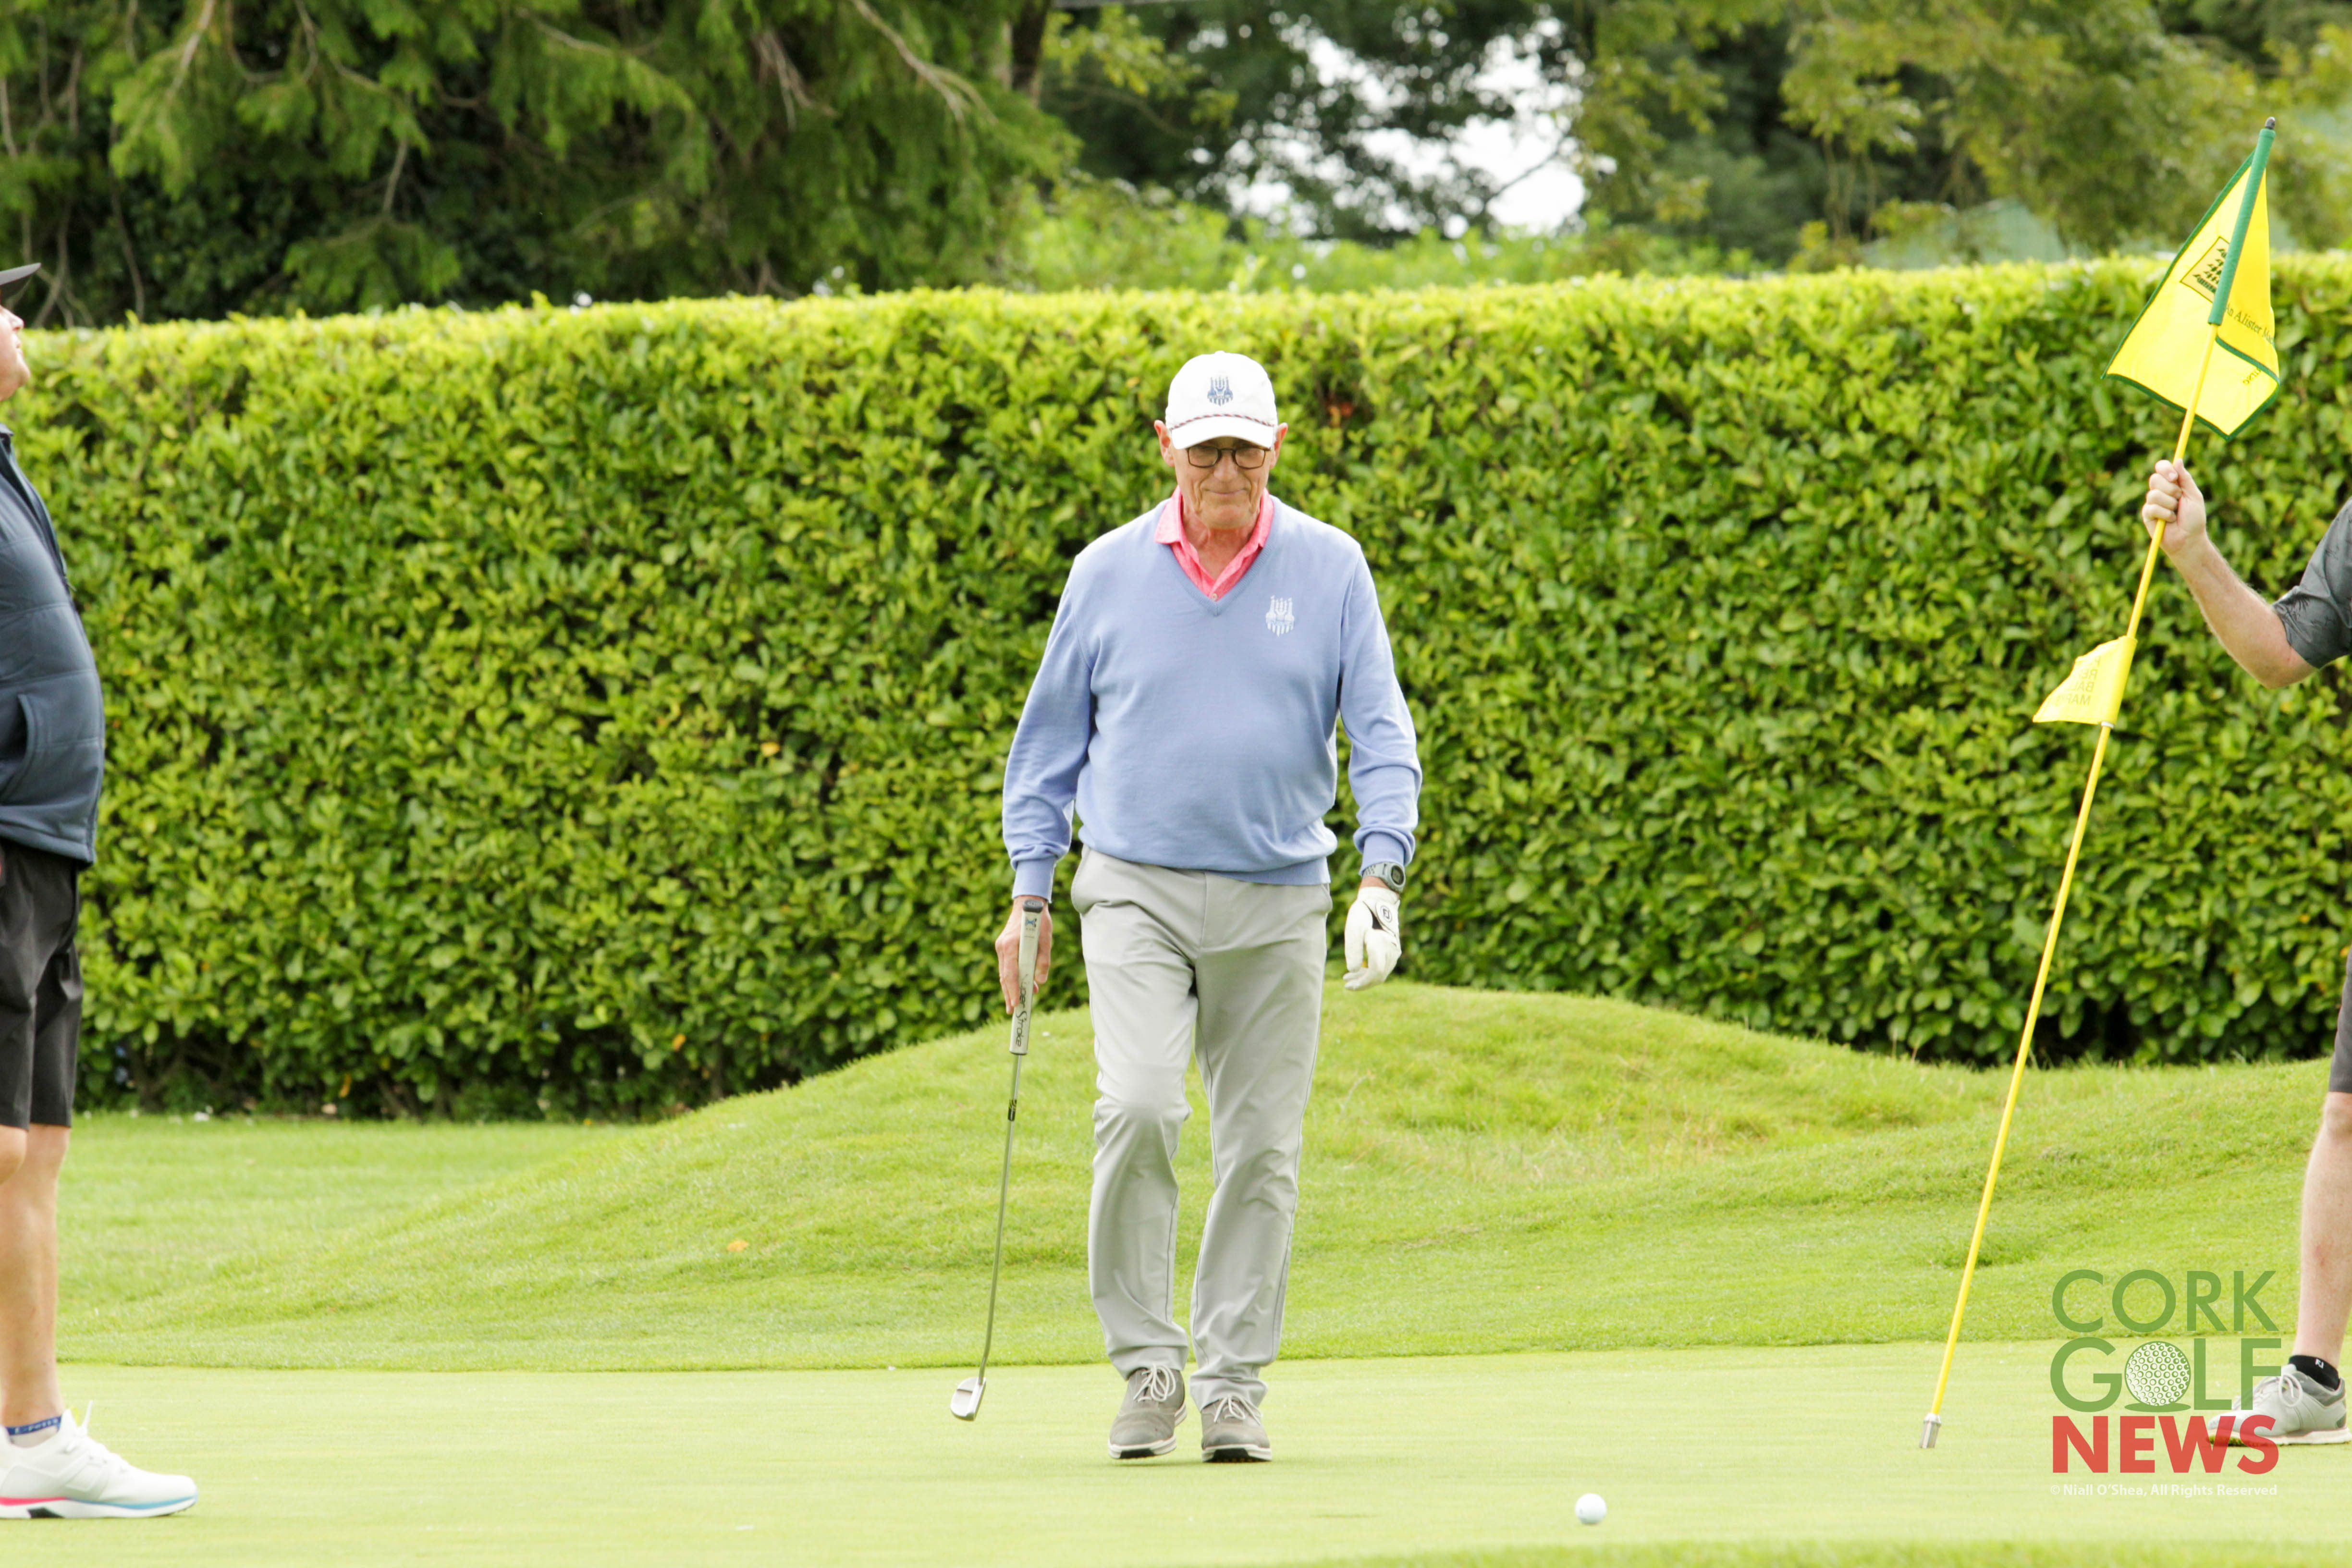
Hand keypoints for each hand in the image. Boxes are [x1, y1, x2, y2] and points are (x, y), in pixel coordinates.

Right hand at [994, 898, 1051, 1013]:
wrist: (1028, 902)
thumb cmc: (1038, 919)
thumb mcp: (1046, 938)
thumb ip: (1044, 959)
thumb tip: (1041, 980)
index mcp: (1010, 945)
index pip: (1010, 973)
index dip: (1013, 990)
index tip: (1016, 1003)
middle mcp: (1002, 947)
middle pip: (1004, 976)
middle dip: (1009, 995)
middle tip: (1013, 1011)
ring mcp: (1001, 947)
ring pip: (1004, 973)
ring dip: (1010, 988)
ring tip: (1016, 1004)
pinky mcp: (1004, 947)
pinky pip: (1007, 966)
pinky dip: (1013, 978)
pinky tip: (1021, 986)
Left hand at [1343, 882, 1400, 990]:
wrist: (1377, 901)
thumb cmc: (1363, 913)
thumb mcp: (1354, 929)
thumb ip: (1353, 949)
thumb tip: (1353, 970)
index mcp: (1381, 945)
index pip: (1376, 973)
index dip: (1362, 983)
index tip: (1347, 985)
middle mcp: (1391, 951)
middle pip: (1379, 976)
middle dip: (1362, 983)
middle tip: (1346, 984)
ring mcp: (1394, 952)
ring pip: (1382, 973)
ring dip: (1365, 978)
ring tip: (1348, 978)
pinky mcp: (1393, 951)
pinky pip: (1384, 967)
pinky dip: (1371, 972)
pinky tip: (1358, 971)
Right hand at [2143, 459, 2207, 554]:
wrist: (2189, 539)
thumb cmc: (2194, 519)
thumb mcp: (2194, 495)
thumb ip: (2185, 478)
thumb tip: (2178, 460)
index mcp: (2172, 484)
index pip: (2161, 468)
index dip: (2165, 469)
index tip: (2174, 477)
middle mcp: (2160, 491)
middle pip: (2154, 478)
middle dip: (2170, 489)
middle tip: (2178, 499)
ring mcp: (2152, 503)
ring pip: (2153, 494)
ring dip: (2169, 504)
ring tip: (2175, 513)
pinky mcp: (2147, 515)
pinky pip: (2152, 508)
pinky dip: (2165, 514)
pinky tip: (2170, 521)